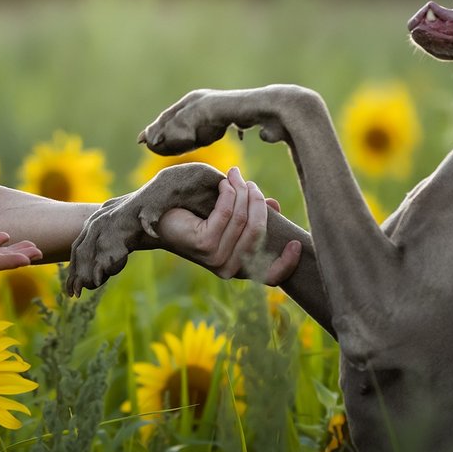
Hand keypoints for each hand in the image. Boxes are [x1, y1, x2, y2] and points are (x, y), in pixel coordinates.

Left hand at [157, 167, 301, 283]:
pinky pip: (226, 214)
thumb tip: (274, 206)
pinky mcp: (204, 245)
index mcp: (239, 267)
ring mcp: (216, 259)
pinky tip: (223, 183)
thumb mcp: (227, 218)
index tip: (296, 244)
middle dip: (256, 200)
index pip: (270, 276)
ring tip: (235, 175)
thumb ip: (250, 215)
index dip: (287, 262)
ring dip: (242, 191)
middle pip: (258, 231)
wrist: (156, 220)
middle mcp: (229, 268)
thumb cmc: (194, 216)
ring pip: (243, 219)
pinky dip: (228, 194)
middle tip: (248, 182)